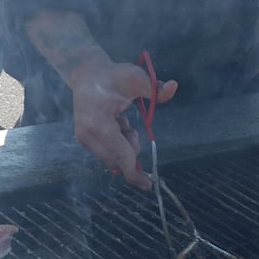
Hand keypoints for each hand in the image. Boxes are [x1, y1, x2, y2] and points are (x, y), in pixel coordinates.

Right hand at [65, 56, 178, 190]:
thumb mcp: (136, 77)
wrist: (87, 73)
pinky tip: (115, 122)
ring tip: (122, 120)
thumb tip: (174, 87)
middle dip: (131, 148)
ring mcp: (83, 139)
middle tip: (129, 126)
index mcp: (98, 123)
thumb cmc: (113, 75)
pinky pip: (108, 152)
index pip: (120, 154)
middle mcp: (87, 135)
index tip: (149, 185)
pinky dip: (118, 142)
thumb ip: (154, 88)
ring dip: (125, 144)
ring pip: (113, 158)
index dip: (135, 172)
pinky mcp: (84, 139)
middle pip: (118, 160)